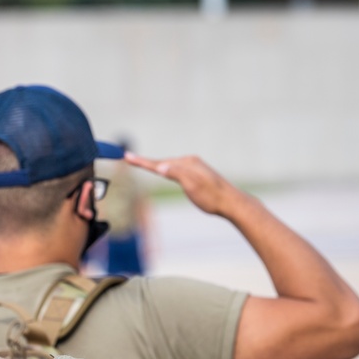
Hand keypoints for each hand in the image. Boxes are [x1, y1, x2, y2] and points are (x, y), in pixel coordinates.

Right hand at [125, 152, 248, 217]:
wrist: (231, 202)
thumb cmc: (211, 197)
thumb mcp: (192, 185)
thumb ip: (176, 174)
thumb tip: (160, 166)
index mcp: (186, 163)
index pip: (158, 163)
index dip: (141, 162)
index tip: (126, 156)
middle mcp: (189, 162)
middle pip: (162, 162)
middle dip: (146, 162)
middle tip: (128, 158)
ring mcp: (194, 167)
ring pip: (169, 166)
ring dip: (155, 165)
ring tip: (141, 163)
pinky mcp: (197, 174)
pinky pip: (176, 169)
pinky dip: (166, 169)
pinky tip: (165, 170)